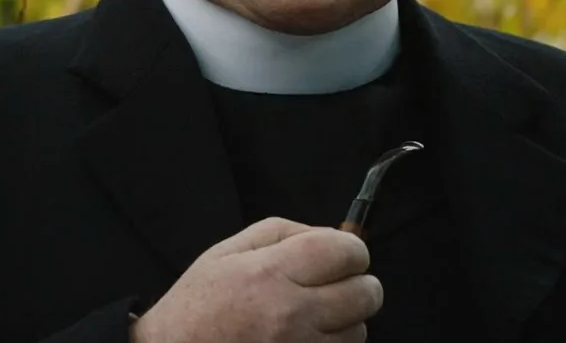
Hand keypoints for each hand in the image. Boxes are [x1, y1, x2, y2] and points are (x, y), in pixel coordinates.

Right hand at [129, 217, 381, 342]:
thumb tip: (329, 234)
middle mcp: (292, 314)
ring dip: (344, 322)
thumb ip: (282, 232)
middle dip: (357, 285)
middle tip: (333, 286)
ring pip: (359, 331)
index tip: (340, 257)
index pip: (347, 252)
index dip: (351, 251)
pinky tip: (304, 339)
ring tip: (311, 319)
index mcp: (272, 273)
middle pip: (367, 294)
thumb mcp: (228, 251)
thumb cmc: (198, 305)